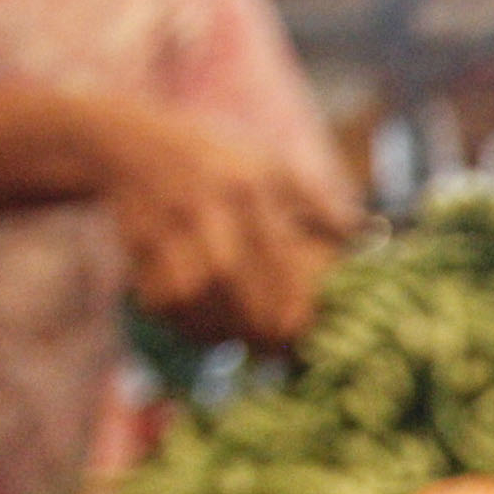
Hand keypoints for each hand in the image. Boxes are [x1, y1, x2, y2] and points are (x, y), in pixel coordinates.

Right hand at [88, 101, 348, 347]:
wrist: (130, 142)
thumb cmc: (219, 159)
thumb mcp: (270, 162)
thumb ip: (316, 200)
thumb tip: (362, 237)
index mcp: (248, 183)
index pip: (273, 248)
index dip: (288, 295)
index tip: (302, 330)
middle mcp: (206, 202)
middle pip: (227, 274)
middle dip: (253, 320)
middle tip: (275, 351)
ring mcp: (166, 223)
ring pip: (188, 291)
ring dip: (216, 327)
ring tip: (239, 344)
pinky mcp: (136, 243)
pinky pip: (158, 297)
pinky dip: (182, 323)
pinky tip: (204, 334)